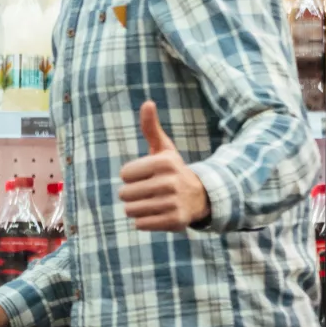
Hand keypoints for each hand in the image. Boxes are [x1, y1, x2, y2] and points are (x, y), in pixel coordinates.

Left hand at [117, 101, 208, 230]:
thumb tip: (147, 102)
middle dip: (132, 194)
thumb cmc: (173, 171)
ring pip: (131, 210)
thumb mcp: (164, 149)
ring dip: (137, 208)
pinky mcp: (174, 221)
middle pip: (125, 193)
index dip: (132, 176)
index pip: (124, 174)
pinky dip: (145, 221)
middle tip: (150, 191)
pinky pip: (140, 224)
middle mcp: (170, 182)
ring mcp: (173, 202)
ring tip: (153, 202)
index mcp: (164, 162)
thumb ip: (150, 128)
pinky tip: (158, 214)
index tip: (148, 176)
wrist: (201, 197)